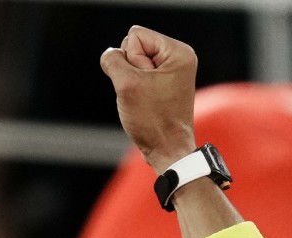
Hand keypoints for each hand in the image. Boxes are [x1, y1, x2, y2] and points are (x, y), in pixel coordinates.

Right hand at [100, 26, 197, 172]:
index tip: (146, 83)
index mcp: (179, 53)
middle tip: (146, 93)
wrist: (167, 149)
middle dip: (131, 69)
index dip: (131, 59)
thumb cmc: (153, 120)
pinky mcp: (162, 82)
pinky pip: (135, 74)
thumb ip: (112, 59)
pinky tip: (145, 101)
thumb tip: (112, 56)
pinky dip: (133, 87)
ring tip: (146, 99)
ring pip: (131, 61)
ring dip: (130, 80)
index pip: (135, 35)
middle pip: (133, 45)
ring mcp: (171, 71)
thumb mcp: (126, 83)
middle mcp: (179, 58)